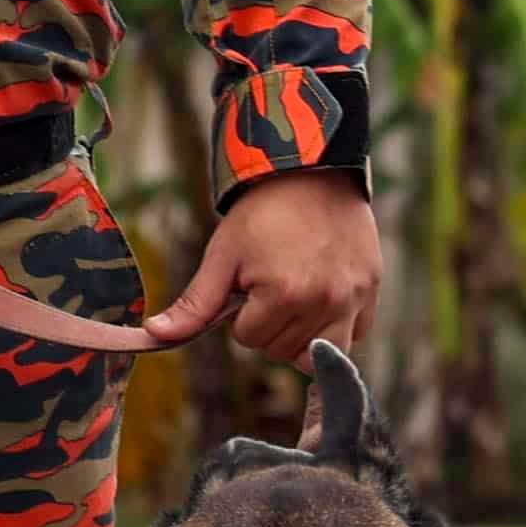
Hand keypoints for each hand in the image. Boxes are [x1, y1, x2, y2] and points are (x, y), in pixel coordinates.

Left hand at [143, 169, 380, 366]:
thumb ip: (195, 305)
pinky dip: (336, 325)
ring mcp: (353, 299)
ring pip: (318, 353)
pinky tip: (323, 295)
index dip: (241, 314)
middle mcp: (325, 303)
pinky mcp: (372, 292)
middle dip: (270, 325)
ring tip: (296, 295)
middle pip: (283, 351)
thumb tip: (154, 335)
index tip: (249, 282)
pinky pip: (353, 336)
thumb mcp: (223, 256)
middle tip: (272, 283)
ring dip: (302, 333)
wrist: (314, 173)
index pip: (250, 340)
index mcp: (284, 295)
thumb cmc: (263, 212)